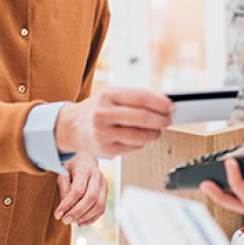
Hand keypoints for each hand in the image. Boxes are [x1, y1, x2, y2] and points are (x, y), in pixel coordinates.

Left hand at [54, 153, 106, 225]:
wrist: (85, 161)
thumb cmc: (70, 168)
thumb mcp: (62, 174)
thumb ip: (64, 189)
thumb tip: (64, 208)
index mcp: (85, 168)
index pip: (78, 189)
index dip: (67, 204)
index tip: (57, 214)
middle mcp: (98, 176)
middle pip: (91, 197)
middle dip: (77, 212)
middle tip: (65, 220)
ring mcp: (105, 184)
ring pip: (99, 205)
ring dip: (85, 217)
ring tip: (72, 221)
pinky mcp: (106, 192)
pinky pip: (102, 209)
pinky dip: (91, 218)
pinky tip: (80, 223)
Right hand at [55, 86, 172, 157]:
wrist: (73, 126)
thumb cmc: (99, 108)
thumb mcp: (112, 94)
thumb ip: (136, 97)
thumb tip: (165, 104)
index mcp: (107, 95)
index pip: (140, 97)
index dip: (160, 103)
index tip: (170, 107)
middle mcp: (102, 114)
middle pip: (142, 118)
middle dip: (161, 120)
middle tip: (168, 120)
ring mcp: (103, 133)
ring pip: (140, 136)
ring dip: (154, 133)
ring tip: (157, 130)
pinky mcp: (106, 150)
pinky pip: (133, 147)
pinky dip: (142, 142)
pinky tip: (141, 137)